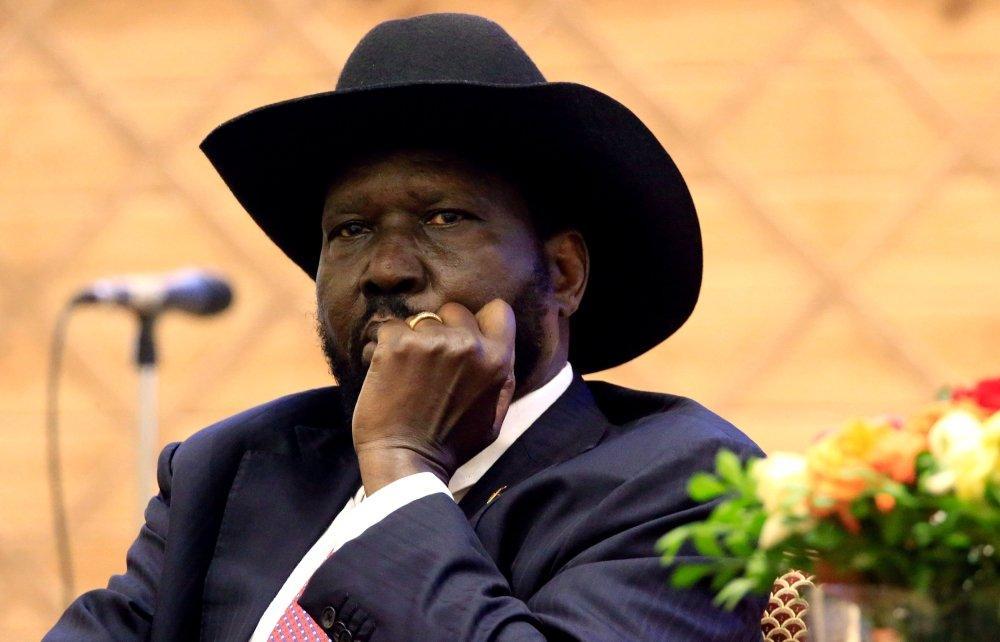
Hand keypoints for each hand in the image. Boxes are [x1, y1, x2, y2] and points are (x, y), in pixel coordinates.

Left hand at [351, 299, 516, 493]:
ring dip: (414, 339)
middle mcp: (468, 345)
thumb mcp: (495, 417)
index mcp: (497, 361)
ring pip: (421, 319)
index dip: (481, 321)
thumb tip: (499, 347)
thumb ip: (501, 377)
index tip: (466, 336)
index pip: (498, 310)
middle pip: (455, 310)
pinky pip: (390, 327)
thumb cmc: (452, 445)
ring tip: (408, 371)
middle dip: (444, 329)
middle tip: (431, 361)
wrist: (406, 461)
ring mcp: (431, 342)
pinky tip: (389, 370)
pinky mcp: (397, 345)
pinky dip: (386, 344)